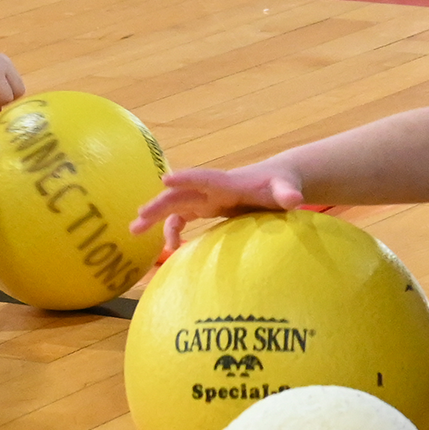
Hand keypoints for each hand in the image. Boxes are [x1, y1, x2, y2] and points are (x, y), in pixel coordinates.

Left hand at [0, 52, 23, 122]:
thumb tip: (2, 116)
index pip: (8, 98)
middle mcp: (4, 64)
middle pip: (18, 91)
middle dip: (5, 98)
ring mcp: (6, 60)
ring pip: (18, 85)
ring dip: (6, 92)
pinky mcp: (6, 59)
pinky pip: (13, 78)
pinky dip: (5, 84)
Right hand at [127, 162, 303, 249]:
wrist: (276, 182)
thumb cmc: (280, 184)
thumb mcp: (285, 188)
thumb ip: (287, 193)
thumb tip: (294, 200)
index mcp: (228, 183)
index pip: (205, 178)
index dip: (187, 179)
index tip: (166, 179)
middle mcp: (212, 189)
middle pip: (180, 194)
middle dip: (159, 204)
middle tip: (139, 218)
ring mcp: (206, 198)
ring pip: (175, 206)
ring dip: (155, 217)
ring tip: (134, 231)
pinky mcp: (206, 208)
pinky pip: (183, 218)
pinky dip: (173, 231)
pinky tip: (170, 250)